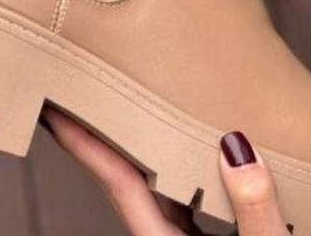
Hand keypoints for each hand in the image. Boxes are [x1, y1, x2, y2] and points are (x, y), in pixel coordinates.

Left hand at [45, 109, 290, 234]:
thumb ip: (254, 214)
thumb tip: (236, 148)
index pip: (120, 184)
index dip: (85, 146)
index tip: (57, 112)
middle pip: (128, 181)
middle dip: (102, 140)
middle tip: (83, 97)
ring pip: (156, 191)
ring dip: (138, 152)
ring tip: (127, 113)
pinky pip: (185, 200)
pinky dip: (179, 170)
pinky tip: (190, 155)